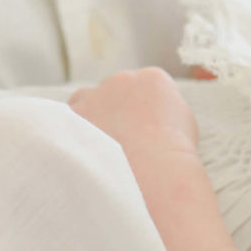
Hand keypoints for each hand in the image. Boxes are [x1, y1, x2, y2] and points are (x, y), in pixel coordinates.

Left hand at [70, 68, 199, 162]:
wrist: (153, 171)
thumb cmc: (175, 155)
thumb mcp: (185, 125)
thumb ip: (167, 113)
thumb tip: (157, 119)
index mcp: (152, 79)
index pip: (143, 86)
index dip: (140, 109)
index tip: (141, 130)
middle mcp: (121, 80)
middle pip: (112, 92)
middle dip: (113, 112)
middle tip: (117, 142)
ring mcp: (94, 97)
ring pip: (84, 102)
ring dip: (89, 118)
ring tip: (96, 149)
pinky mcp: (72, 117)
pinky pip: (65, 123)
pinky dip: (71, 136)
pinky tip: (82, 154)